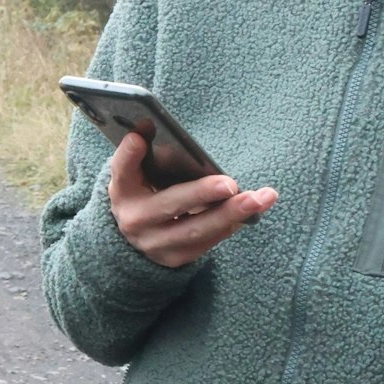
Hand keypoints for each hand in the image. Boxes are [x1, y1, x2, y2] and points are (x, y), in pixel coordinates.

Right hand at [107, 132, 276, 266]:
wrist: (138, 238)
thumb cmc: (145, 194)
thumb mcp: (138, 175)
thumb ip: (143, 155)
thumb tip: (150, 125)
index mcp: (122, 191)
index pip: (122, 170)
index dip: (129, 155)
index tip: (139, 137)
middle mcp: (134, 220)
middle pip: (170, 205)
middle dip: (202, 193)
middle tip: (230, 183)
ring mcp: (155, 243)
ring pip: (197, 229)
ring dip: (232, 213)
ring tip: (262, 198)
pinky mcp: (176, 258)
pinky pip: (209, 241)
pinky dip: (231, 224)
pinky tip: (251, 211)